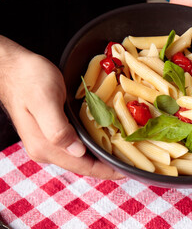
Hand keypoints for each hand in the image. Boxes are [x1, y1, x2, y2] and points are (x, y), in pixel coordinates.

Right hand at [0, 36, 123, 179]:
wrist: (12, 67)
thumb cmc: (29, 79)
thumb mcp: (45, 100)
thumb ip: (58, 128)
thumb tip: (78, 152)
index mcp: (46, 146)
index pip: (83, 167)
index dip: (107, 171)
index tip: (128, 170)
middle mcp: (46, 149)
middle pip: (84, 165)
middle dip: (108, 166)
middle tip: (132, 161)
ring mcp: (48, 142)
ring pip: (82, 156)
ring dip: (102, 156)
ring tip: (124, 152)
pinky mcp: (52, 132)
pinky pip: (77, 144)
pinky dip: (94, 144)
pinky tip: (106, 138)